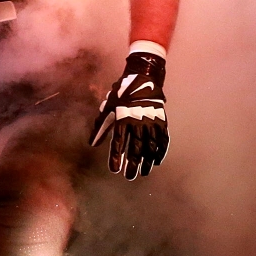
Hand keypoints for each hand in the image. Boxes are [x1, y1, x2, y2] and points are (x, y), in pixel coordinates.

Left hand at [90, 52, 168, 179]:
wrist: (143, 78)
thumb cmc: (122, 94)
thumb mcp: (108, 107)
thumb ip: (101, 127)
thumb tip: (92, 144)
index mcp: (123, 118)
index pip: (118, 143)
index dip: (116, 157)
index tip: (114, 170)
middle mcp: (138, 122)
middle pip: (135, 148)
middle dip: (132, 164)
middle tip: (129, 177)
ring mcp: (152, 122)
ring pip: (150, 146)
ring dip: (147, 161)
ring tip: (144, 173)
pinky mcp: (162, 121)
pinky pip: (163, 139)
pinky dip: (161, 151)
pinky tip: (157, 161)